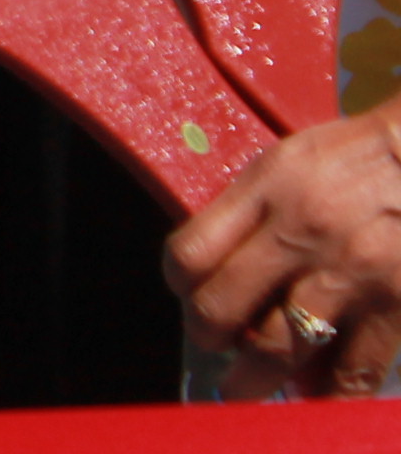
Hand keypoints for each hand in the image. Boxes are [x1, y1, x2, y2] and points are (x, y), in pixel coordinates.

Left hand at [169, 100, 400, 396]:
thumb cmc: (356, 159)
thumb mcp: (286, 163)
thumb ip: (249, 210)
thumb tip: (218, 264)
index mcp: (266, 191)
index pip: (191, 253)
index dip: (179, 282)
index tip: (188, 291)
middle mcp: (299, 235)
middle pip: (223, 308)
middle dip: (207, 337)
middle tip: (214, 343)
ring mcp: (347, 276)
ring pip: (279, 349)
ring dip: (253, 379)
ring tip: (245, 388)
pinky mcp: (393, 307)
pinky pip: (353, 371)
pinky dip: (328, 395)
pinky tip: (313, 399)